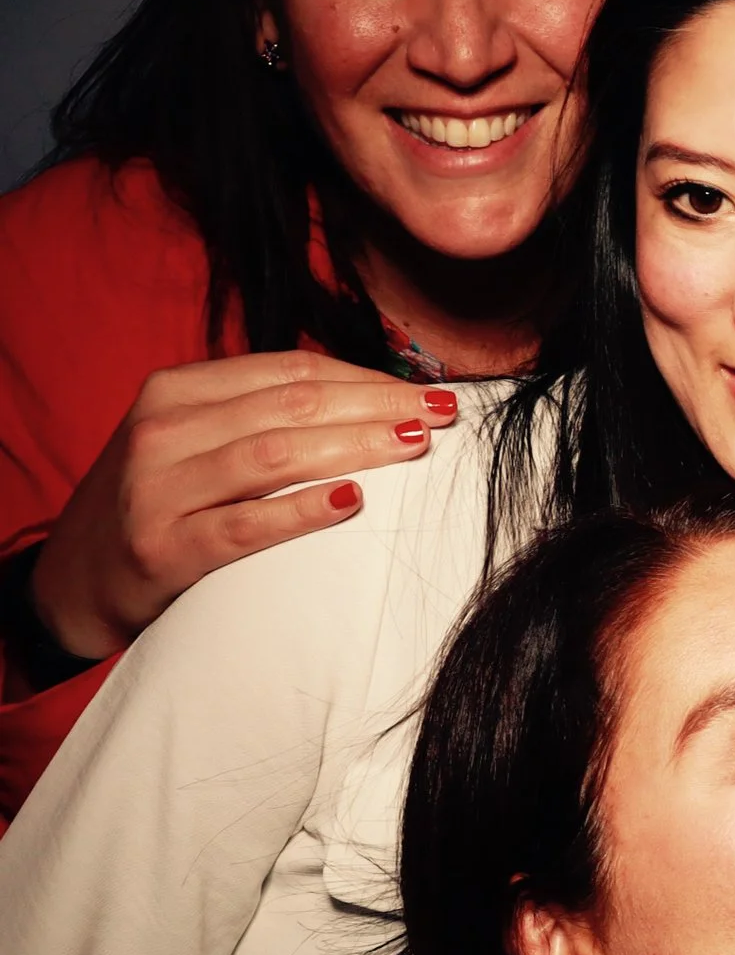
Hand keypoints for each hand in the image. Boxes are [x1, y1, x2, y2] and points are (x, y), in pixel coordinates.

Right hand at [28, 352, 456, 660]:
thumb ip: (258, 415)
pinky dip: (304, 510)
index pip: (290, 372)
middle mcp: (163, 430)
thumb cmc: (159, 504)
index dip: (366, 377)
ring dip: (356, 446)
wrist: (74, 582)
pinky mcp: (163, 548)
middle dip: (377, 405)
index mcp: (176, 390)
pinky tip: (354, 501)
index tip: (427, 389)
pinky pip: (248, 524)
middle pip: (292, 406)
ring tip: (415, 445)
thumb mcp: (192, 440)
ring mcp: (158, 490)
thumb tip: (372, 399)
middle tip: (442, 414)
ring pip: (276, 455)